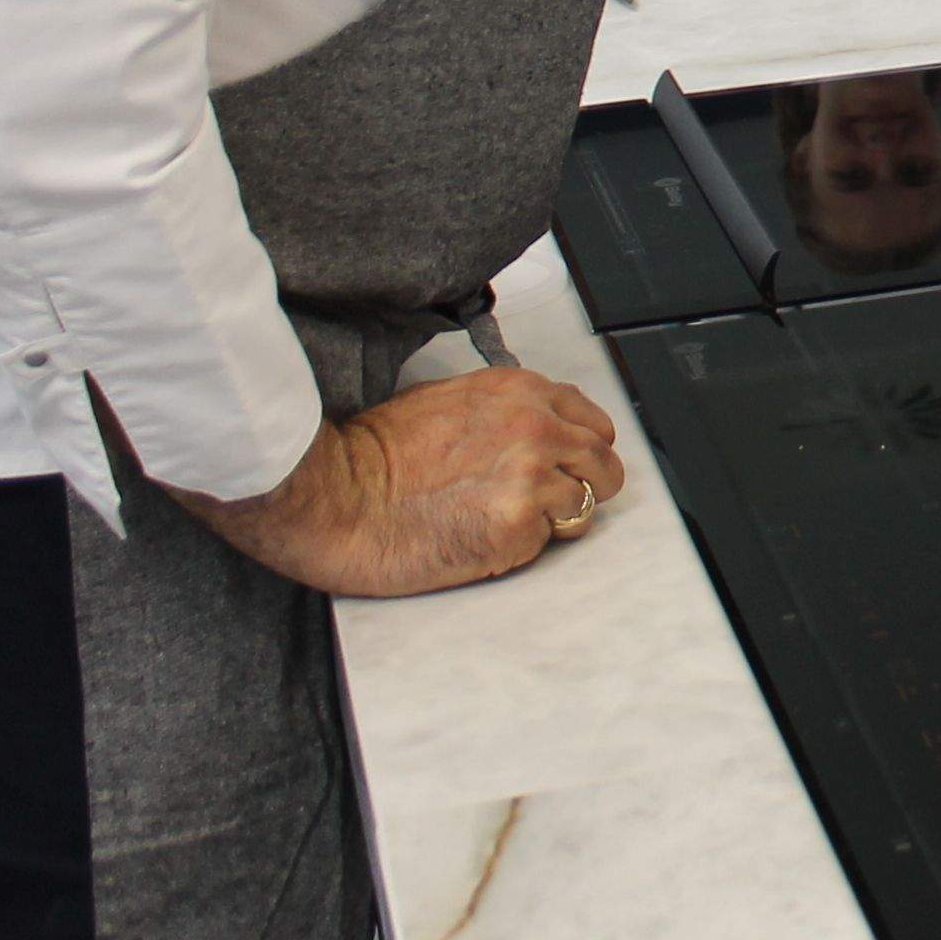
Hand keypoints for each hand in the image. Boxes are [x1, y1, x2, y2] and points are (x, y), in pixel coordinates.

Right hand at [179, 367, 625, 597]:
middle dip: (586, 485)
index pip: (593, 422)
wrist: (336, 496)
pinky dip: (523, 546)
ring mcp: (533, 479)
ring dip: (556, 519)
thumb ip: (503, 412)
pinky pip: (547, 542)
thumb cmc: (373, 454)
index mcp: (522, 393)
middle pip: (604, 464)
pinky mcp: (519, 527)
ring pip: (585, 505)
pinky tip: (483, 538)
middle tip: (553, 503)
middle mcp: (538, 429)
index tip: (571, 465)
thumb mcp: (447, 401)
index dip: (583, 449)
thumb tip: (534, 430)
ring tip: (508, 522)